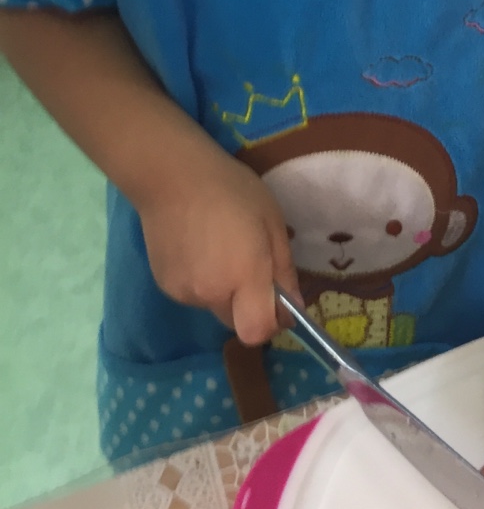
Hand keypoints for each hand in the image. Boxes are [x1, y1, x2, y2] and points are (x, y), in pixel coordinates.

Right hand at [134, 140, 300, 344]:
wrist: (172, 176)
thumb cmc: (232, 190)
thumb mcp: (272, 222)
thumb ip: (284, 270)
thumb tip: (293, 310)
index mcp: (243, 276)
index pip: (257, 332)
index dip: (272, 323)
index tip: (279, 302)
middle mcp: (211, 293)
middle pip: (237, 321)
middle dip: (249, 304)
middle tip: (249, 263)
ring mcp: (183, 292)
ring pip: (215, 306)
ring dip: (224, 290)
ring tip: (220, 248)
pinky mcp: (165, 286)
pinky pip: (194, 295)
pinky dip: (202, 281)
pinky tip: (198, 248)